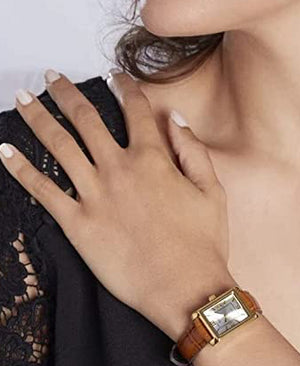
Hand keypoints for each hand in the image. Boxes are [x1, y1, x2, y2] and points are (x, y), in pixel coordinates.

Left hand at [0, 69, 235, 340]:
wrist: (184, 287)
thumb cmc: (202, 242)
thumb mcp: (212, 191)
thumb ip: (192, 150)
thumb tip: (175, 118)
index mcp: (153, 159)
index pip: (135, 111)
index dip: (124, 88)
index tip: (114, 78)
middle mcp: (118, 169)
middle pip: (86, 119)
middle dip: (66, 93)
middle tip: (52, 78)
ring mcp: (94, 195)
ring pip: (58, 145)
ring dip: (37, 117)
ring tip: (23, 97)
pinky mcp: (77, 224)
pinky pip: (43, 190)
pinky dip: (21, 168)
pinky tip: (5, 151)